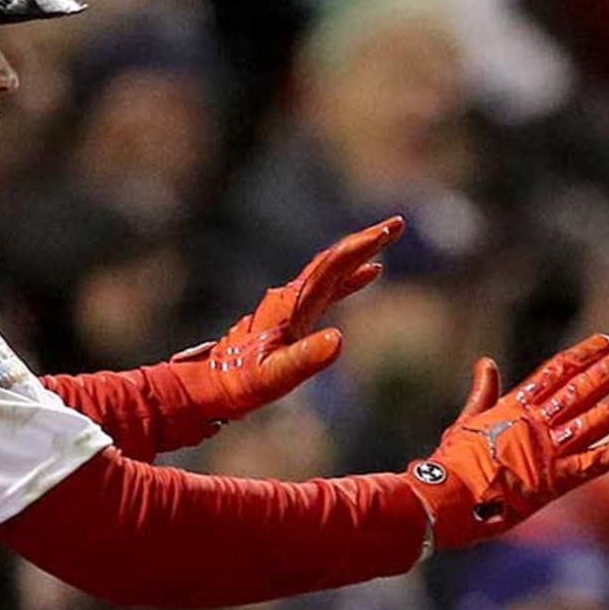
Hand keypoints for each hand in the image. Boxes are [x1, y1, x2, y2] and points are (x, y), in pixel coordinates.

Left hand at [166, 217, 402, 422]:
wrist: (211, 385)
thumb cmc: (242, 382)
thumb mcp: (276, 375)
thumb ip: (305, 358)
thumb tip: (339, 339)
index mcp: (293, 304)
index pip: (332, 267)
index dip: (362, 247)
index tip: (388, 230)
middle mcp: (293, 297)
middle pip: (334, 260)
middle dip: (366, 241)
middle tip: (397, 224)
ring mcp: (292, 304)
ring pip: (331, 270)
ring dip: (359, 254)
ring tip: (387, 238)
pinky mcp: (293, 315)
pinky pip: (328, 287)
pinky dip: (350, 277)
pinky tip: (369, 274)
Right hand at [407, 333, 608, 548]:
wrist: (444, 496)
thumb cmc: (451, 463)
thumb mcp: (466, 420)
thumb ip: (483, 393)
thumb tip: (487, 362)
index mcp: (515, 407)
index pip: (556, 372)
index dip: (583, 355)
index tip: (607, 340)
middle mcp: (536, 423)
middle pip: (583, 388)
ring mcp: (547, 450)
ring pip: (595, 420)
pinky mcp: (553, 480)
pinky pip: (593, 464)